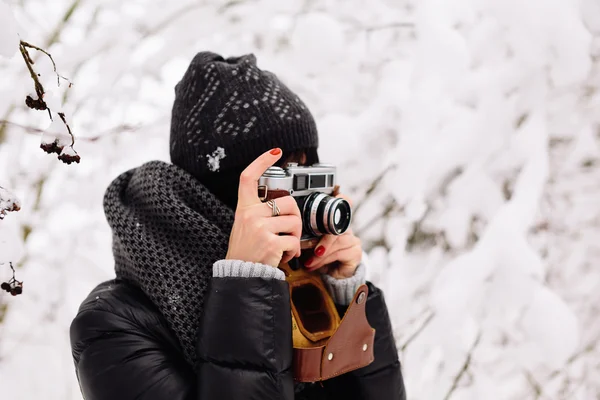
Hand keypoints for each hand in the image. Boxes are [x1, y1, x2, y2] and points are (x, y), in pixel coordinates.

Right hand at [226, 148, 301, 266]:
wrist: (240, 275)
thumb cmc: (246, 251)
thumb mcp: (245, 225)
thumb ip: (260, 212)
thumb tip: (286, 202)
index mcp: (244, 208)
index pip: (248, 177)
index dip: (262, 161)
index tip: (275, 151)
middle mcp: (250, 215)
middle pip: (288, 202)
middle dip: (294, 218)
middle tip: (286, 231)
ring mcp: (260, 228)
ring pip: (295, 222)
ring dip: (294, 236)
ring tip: (282, 245)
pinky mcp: (270, 242)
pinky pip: (294, 241)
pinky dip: (292, 251)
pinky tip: (282, 255)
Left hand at [303, 194, 361, 278]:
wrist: (333, 279)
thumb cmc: (320, 259)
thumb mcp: (311, 245)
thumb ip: (307, 236)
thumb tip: (293, 231)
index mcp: (336, 224)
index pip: (344, 205)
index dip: (342, 199)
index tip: (336, 195)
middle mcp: (347, 229)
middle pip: (335, 225)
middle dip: (318, 237)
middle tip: (304, 245)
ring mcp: (353, 240)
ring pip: (336, 240)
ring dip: (319, 252)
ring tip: (307, 261)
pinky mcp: (355, 252)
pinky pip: (338, 252)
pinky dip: (324, 259)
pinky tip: (314, 264)